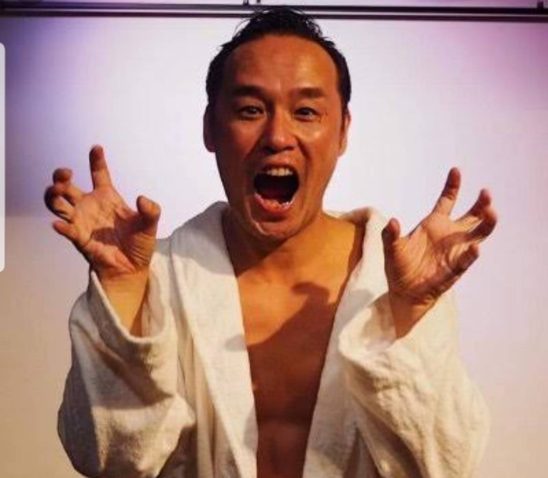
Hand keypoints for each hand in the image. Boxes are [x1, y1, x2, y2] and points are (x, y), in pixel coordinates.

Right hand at [44, 145, 160, 281]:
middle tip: (66, 174)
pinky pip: (66, 230)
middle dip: (60, 176)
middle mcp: (90, 206)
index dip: (96, 160)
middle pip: (67, 186)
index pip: (99, 174)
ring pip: (57, 203)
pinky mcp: (80, 239)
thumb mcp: (150, 224)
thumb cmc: (139, 245)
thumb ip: (151, 210)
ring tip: (57, 191)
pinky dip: (61, 226)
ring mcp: (82, 221)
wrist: (133, 269)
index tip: (96, 148)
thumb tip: (142, 199)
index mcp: (108, 198)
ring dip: (53, 195)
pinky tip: (59, 224)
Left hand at [381, 168, 496, 336]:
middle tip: (486, 193)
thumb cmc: (399, 267)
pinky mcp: (455, 268)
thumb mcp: (391, 248)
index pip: (448, 200)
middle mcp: (449, 234)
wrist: (404, 292)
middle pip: (472, 215)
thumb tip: (392, 221)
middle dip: (481, 204)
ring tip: (491, 212)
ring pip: (478, 234)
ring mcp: (455, 251)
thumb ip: (390, 234)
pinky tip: (475, 248)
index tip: (456, 170)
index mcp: (434, 224)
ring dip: (486, 223)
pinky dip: (471, 254)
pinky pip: (466, 259)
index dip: (452, 186)